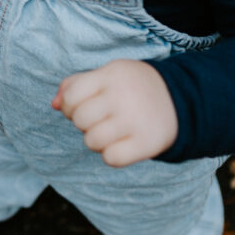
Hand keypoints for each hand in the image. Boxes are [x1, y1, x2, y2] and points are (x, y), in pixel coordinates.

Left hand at [52, 60, 178, 166]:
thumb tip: (53, 104)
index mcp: (111, 75)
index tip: (81, 106)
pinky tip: (121, 144)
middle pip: (80, 120)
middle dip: (83, 123)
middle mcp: (123, 96)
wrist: (180, 100)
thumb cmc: (132, 87)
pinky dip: (111, 155)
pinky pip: (111, 159)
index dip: (69, 105)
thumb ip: (76, 84)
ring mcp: (136, 120)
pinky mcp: (148, 143)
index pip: (71, 96)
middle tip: (100, 119)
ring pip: (92, 141)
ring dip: (96, 140)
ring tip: (110, 131)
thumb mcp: (107, 75)